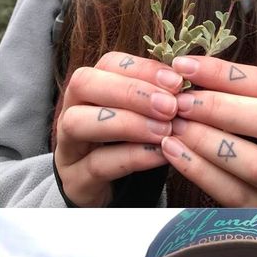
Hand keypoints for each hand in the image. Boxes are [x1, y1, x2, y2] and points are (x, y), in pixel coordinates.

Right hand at [54, 53, 180, 205]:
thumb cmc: (128, 146)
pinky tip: (161, 154)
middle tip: (169, 106)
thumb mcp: (141, 118)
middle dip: (129, 91)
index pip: (107, 64)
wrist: (108, 192)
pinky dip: (132, 156)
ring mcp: (67, 146)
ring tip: (165, 130)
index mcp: (90, 90)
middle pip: (83, 84)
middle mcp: (70, 111)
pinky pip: (97, 164)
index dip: (141, 68)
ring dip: (125, 123)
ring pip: (78, 123)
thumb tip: (190, 82)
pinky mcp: (74, 179)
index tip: (175, 81)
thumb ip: (157, 98)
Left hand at [160, 56, 256, 206]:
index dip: (224, 73)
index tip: (183, 65)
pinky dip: (200, 172)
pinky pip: (234, 194)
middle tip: (179, 102)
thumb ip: (233, 100)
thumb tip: (185, 70)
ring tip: (173, 128)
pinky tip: (172, 153)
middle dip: (220, 108)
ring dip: (208, 142)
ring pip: (255, 163)